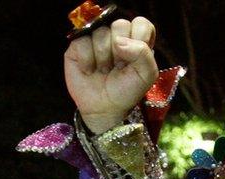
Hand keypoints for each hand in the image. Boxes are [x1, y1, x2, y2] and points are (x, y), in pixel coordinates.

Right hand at [64, 17, 158, 133]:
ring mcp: (96, 38)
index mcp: (136, 39)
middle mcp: (117, 35)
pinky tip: (90, 70)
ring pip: (100, 32)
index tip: (134, 60)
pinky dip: (87, 59)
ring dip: (103, 58)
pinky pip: (82, 40)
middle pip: (120, 25)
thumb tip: (118, 41)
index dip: (138, 40)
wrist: (104, 108)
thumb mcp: (146, 75)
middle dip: (119, 52)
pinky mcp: (78, 45)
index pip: (141, 23)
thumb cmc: (126, 91)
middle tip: (117, 67)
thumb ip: (143, 52)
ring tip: (104, 70)